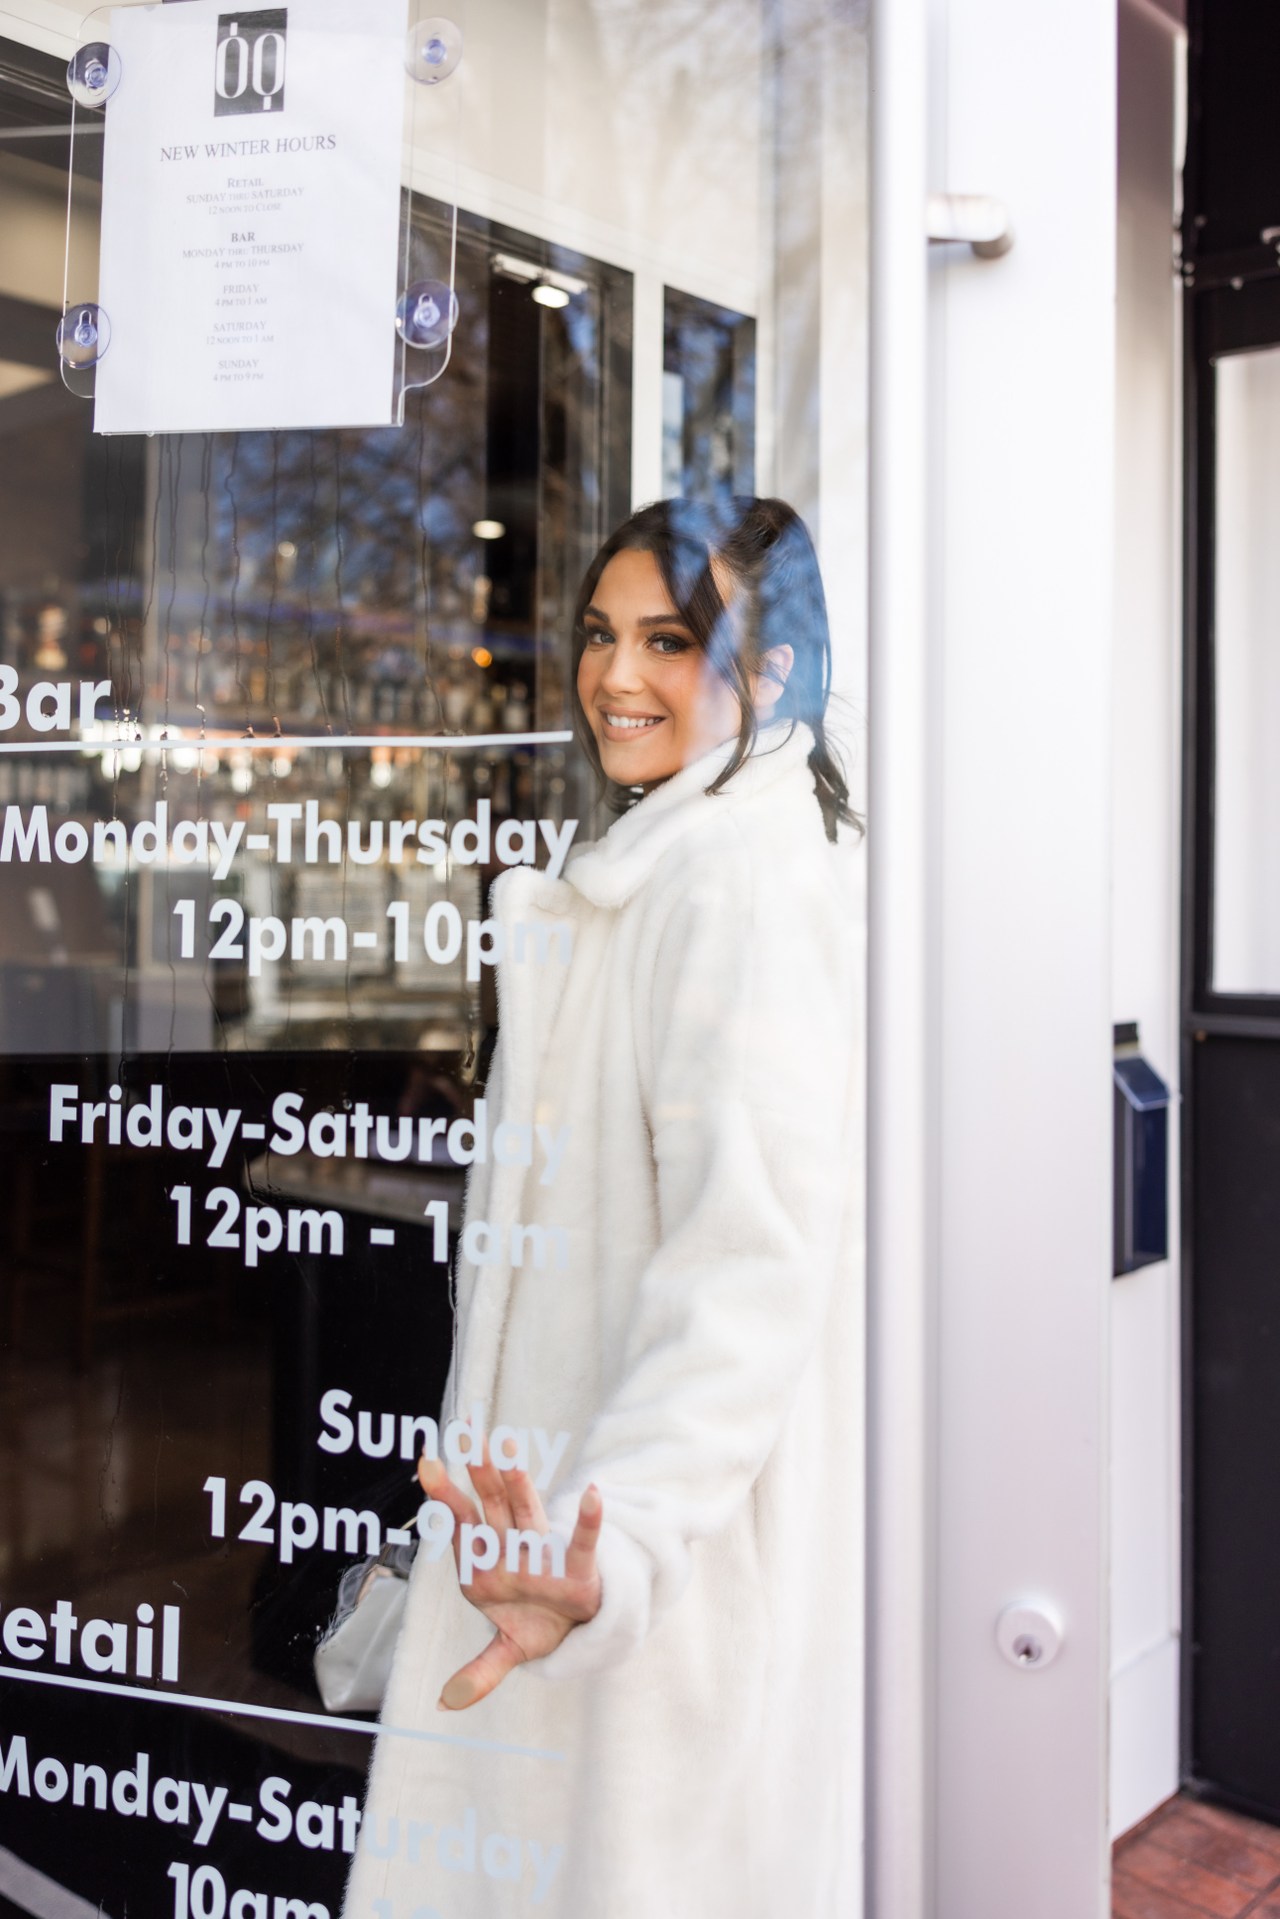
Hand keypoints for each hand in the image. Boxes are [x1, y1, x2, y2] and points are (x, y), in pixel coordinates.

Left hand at [418, 1449, 602, 1710]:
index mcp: (489, 1564)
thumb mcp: (506, 1651)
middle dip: (478, 1473)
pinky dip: (589, 1520)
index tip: (427, 1464)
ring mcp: (544, 1551)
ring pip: (527, 1511)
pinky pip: (582, 1542)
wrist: (575, 1627)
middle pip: (491, 1505)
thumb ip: (480, 1671)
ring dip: (518, 1481)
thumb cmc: (535, 1625)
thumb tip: (446, 1702)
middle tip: (464, 1435)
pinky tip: (593, 1495)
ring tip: (507, 1449)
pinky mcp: (576, 1567)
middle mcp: (513, 1547)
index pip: (463, 1525)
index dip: (445, 1497)